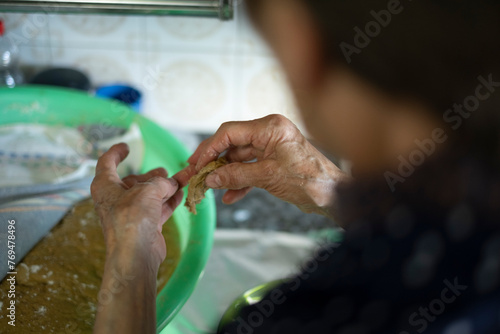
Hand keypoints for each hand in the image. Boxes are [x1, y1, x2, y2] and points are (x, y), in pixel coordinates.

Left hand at [90, 143, 182, 267]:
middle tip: (166, 171)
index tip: (126, 147)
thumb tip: (170, 183)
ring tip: (182, 180)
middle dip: (152, 176)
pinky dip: (169, 201)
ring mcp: (130, 214)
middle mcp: (116, 199)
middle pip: (134, 181)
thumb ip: (160, 182)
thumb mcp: (147, 190)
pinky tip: (182, 194)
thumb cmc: (132, 217)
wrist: (135, 253)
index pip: (106, 163)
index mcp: (105, 186)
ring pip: (149, 195)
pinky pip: (158, 208)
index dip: (116, 153)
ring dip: (165, 188)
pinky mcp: (144, 226)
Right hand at [178, 115, 346, 216]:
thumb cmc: (309, 180)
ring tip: (208, 188)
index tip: (196, 163)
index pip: (230, 132)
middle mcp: (269, 133)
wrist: (334, 196)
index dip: (210, 148)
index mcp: (270, 127)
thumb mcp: (268, 177)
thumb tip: (210, 179)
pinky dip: (240, 182)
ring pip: (239, 159)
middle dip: (214, 161)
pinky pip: (250, 169)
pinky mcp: (274, 162)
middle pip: (232, 144)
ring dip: (225, 174)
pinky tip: (229, 196)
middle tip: (195, 173)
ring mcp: (272, 147)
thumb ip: (236, 176)